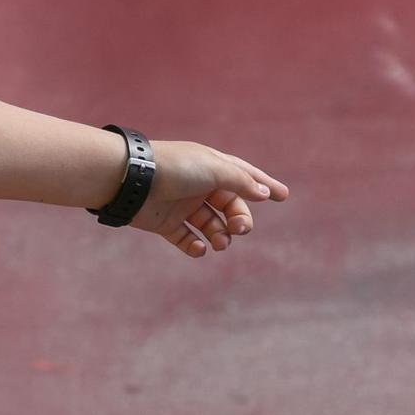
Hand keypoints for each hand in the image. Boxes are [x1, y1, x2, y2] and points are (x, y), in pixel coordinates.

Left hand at [127, 140, 288, 258]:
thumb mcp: (213, 169)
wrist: (131, 180)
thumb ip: (240, 181)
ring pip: (212, 225)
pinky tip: (198, 248)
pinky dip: (196, 247)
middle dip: (240, 219)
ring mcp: (182, 204)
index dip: (263, 184)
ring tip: (219, 242)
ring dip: (221, 236)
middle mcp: (198, 185)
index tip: (283, 196)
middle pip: (230, 206)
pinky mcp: (165, 222)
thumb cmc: (174, 168)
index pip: (243, 175)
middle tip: (240, 229)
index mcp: (211, 166)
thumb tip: (263, 192)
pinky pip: (187, 239)